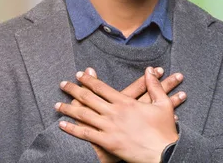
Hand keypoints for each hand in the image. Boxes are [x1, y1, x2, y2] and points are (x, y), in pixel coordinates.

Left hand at [57, 67, 180, 162]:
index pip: (101, 87)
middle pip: (88, 98)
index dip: (89, 80)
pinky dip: (72, 128)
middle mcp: (114, 112)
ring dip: (68, 108)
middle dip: (73, 90)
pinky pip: (85, 134)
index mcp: (125, 102)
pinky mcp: (107, 142)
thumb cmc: (164, 129)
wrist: (163, 152)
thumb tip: (149, 70)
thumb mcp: (163, 104)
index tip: (79, 74)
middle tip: (63, 84)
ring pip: (83, 115)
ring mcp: (109, 127)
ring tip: (57, 104)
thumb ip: (154, 86)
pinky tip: (62, 124)